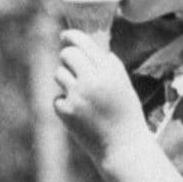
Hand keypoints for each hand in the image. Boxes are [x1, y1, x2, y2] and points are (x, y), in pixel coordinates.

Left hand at [50, 30, 145, 164]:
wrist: (122, 146)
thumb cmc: (124, 113)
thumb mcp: (121, 83)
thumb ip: (106, 65)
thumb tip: (86, 46)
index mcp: (110, 70)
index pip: (84, 43)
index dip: (71, 36)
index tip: (65, 35)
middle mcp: (93, 79)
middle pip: (67, 55)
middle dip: (68, 58)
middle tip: (73, 67)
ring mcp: (77, 95)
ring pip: (59, 74)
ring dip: (66, 81)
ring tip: (82, 96)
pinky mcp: (66, 110)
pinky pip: (57, 97)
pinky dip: (65, 103)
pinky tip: (80, 114)